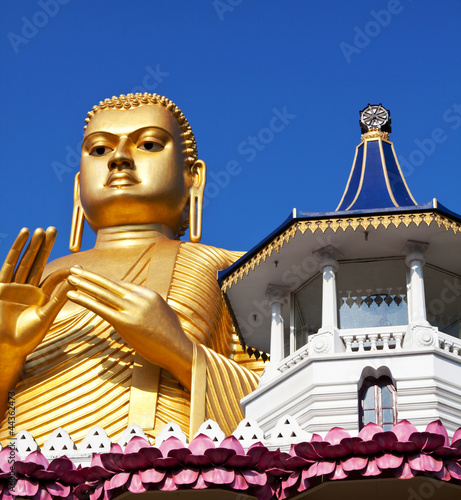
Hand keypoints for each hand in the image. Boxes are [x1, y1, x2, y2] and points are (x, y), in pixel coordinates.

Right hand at [0, 228, 69, 357]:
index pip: (54, 277)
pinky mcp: (1, 286)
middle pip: (38, 262)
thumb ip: (58, 300)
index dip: (64, 270)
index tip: (76, 264)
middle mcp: (27, 288)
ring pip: (25, 261)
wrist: (6, 348)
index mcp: (41, 296)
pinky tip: (24, 236)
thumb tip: (74, 284)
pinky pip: (9, 265)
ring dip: (32, 245)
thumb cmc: (27, 338)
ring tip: (39, 230)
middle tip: (54, 229)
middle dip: (45, 246)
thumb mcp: (46, 317)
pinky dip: (16, 250)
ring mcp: (14, 286)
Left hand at [66, 267, 193, 388]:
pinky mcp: (125, 322)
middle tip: (75, 269)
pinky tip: (73, 295)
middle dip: (91, 276)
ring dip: (84, 284)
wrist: (178, 349)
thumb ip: (148, 308)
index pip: (122, 285)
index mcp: (148, 294)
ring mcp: (133, 309)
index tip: (91, 278)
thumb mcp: (162, 315)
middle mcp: (140, 298)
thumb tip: (137, 309)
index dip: (104, 282)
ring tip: (70, 277)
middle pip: (110, 283)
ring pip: (103, 293)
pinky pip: (101, 308)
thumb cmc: (171, 337)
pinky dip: (85, 300)